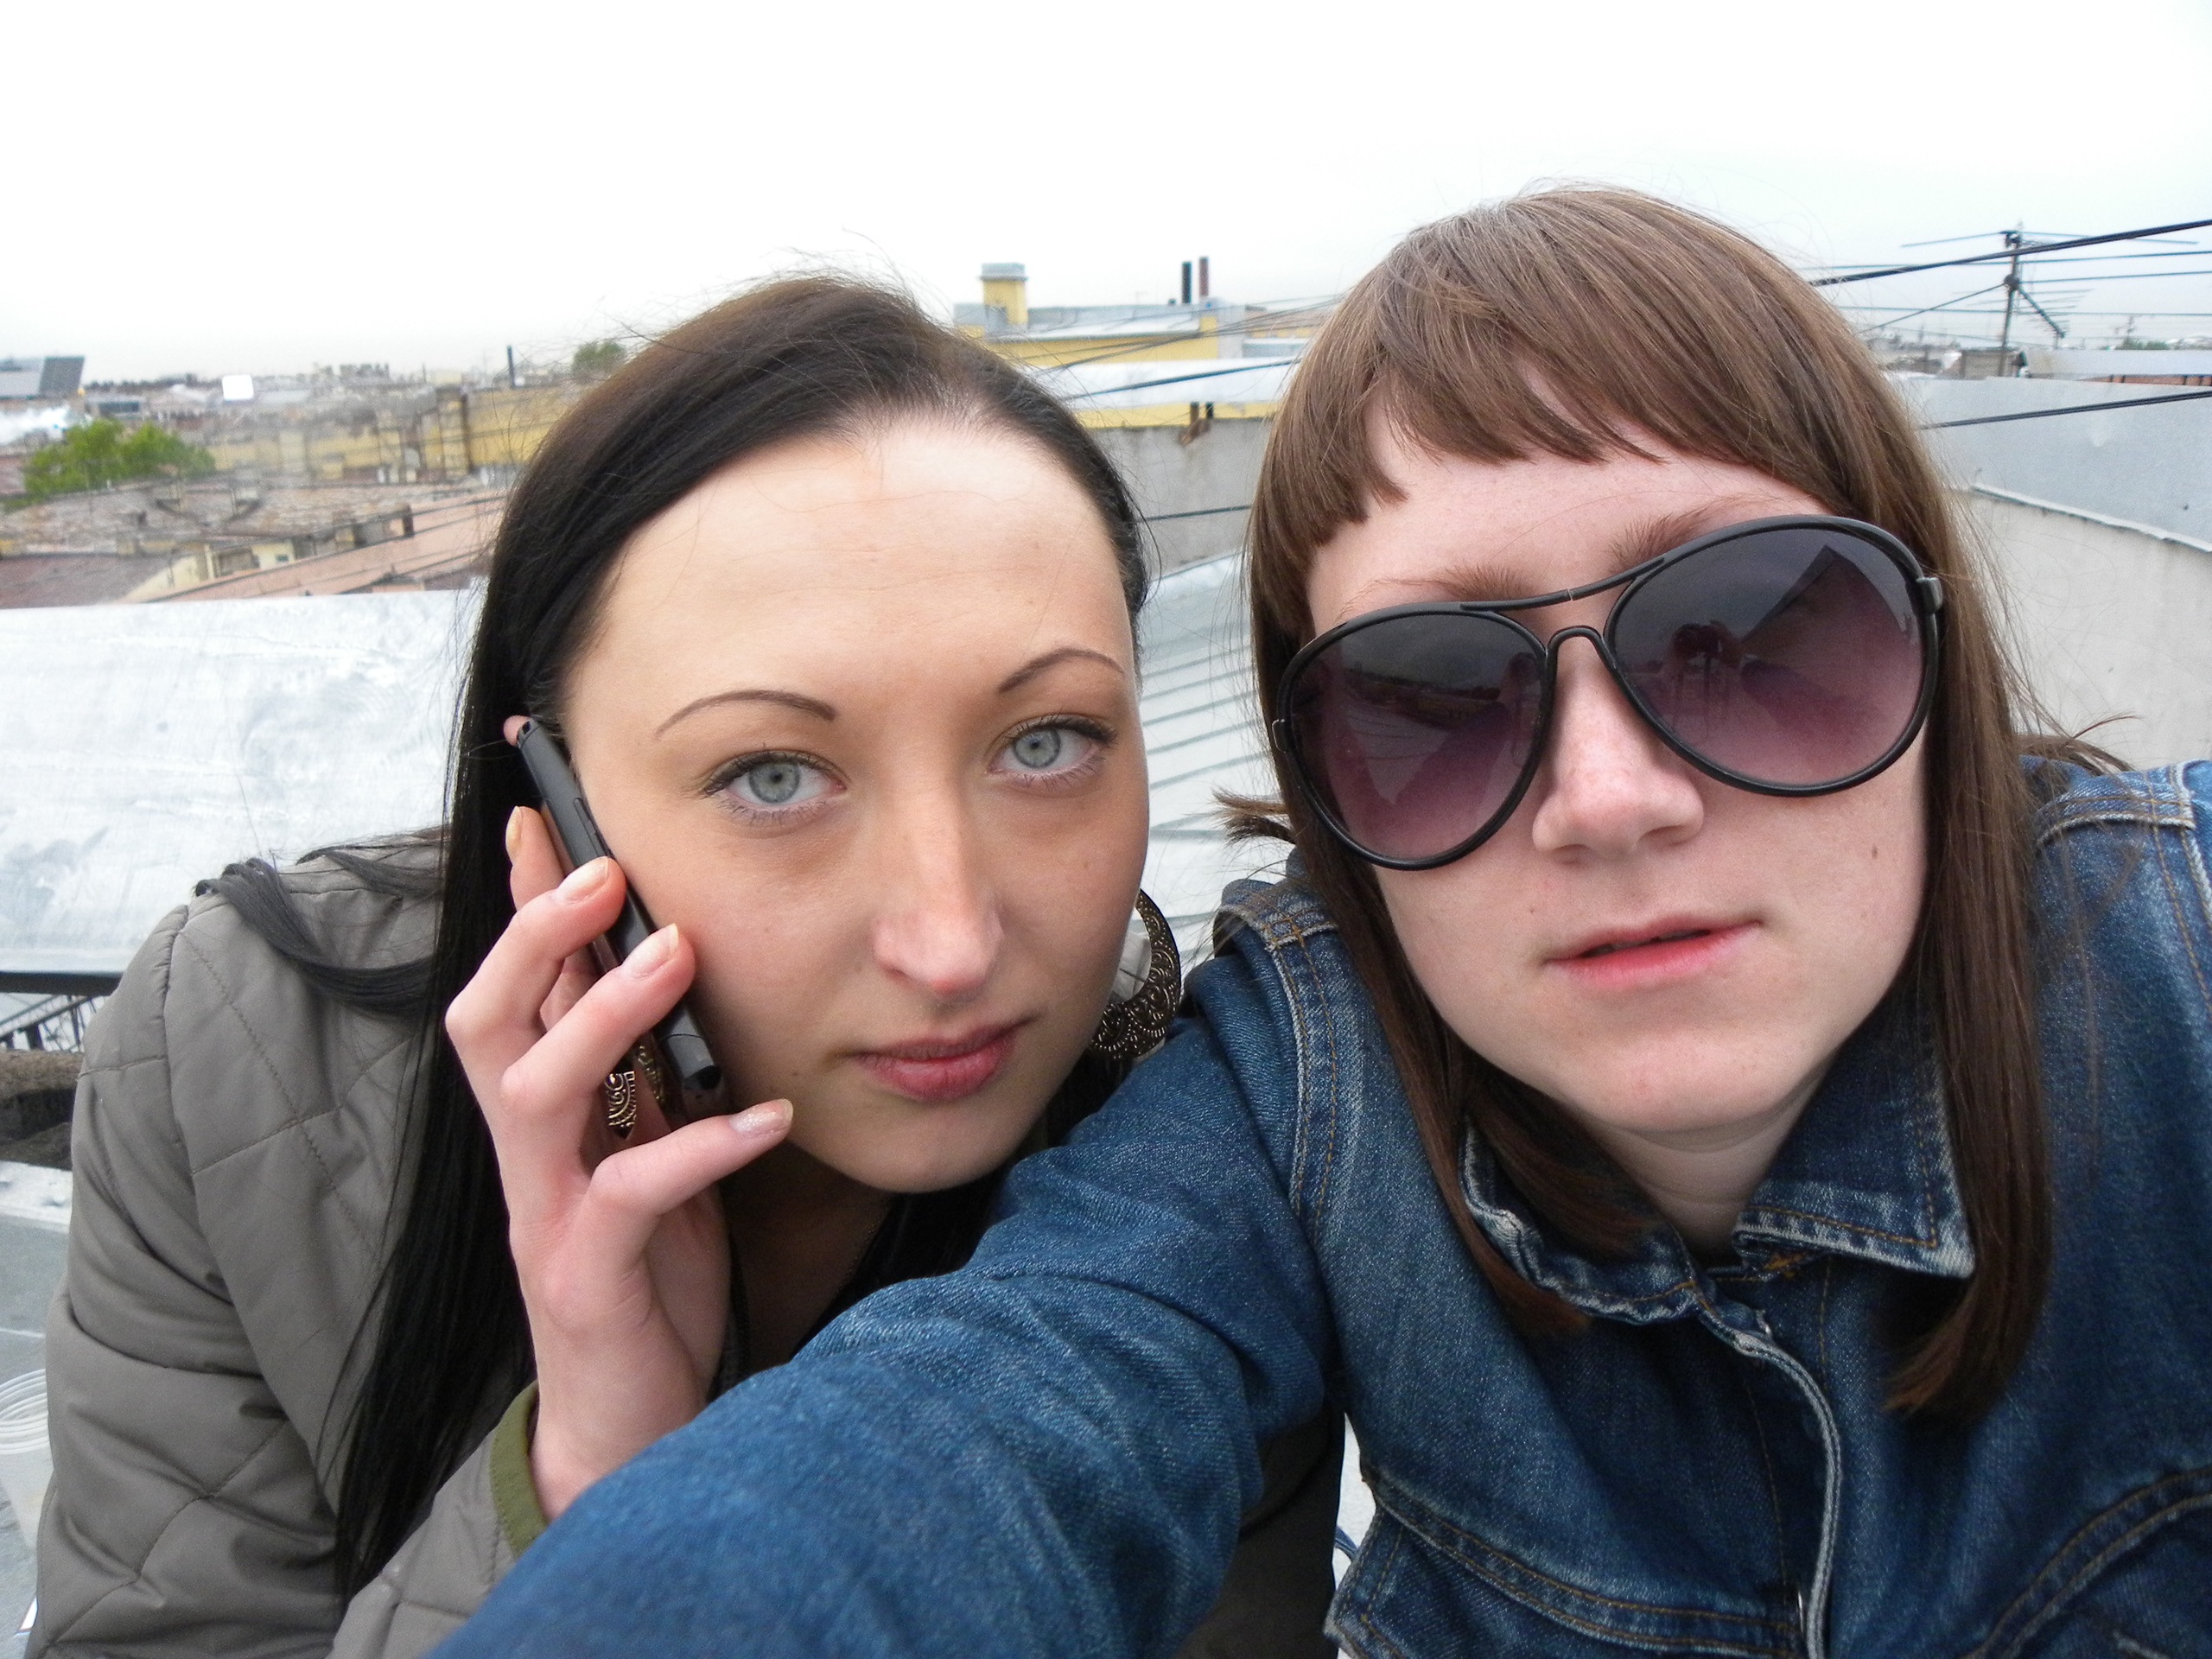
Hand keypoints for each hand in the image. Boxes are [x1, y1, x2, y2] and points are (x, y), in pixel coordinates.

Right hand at [444, 800, 790, 1519]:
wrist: (631, 1413)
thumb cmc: (647, 1268)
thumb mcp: (650, 1145)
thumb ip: (648, 1069)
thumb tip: (674, 969)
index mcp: (542, 1112)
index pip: (513, 984)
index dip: (520, 901)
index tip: (541, 812)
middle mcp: (527, 1151)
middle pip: (488, 1020)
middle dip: (537, 937)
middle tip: (609, 872)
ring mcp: (544, 1212)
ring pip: (535, 1092)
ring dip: (603, 1015)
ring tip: (680, 956)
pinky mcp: (584, 1276)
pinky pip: (625, 1197)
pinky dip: (698, 1148)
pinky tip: (767, 1119)